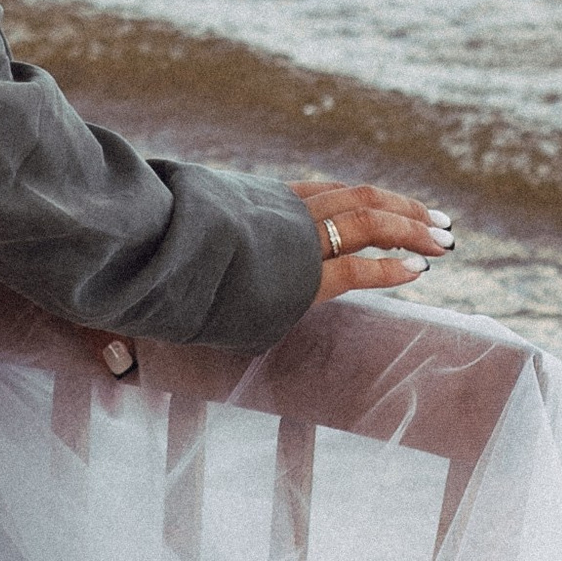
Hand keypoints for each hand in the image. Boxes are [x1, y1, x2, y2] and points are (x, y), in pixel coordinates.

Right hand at [93, 176, 457, 374]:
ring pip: (366, 220)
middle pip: (352, 200)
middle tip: (438, 221)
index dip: (352, 201)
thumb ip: (138, 313)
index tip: (381, 207)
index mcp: (246, 206)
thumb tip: (114, 364)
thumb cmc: (127, 250)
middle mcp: (275, 214)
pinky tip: (421, 269)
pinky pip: (357, 263)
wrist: (137, 239)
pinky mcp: (298, 269)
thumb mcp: (137, 272)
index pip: (312, 195)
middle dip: (399, 210)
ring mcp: (288, 237)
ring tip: (447, 239)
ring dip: (411, 227)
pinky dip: (391, 263)